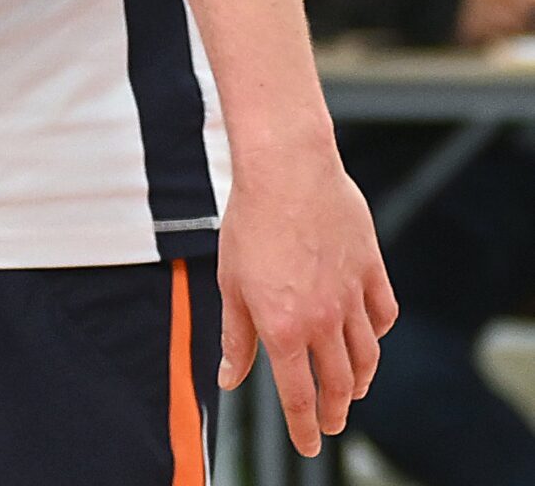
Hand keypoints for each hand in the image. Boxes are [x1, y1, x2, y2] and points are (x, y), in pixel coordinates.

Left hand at [218, 141, 396, 456]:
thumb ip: (235, 336)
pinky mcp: (370, 267)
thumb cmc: (250, 221)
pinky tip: (372, 336)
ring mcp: (351, 294)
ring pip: (367, 355)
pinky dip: (379, 332)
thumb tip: (229, 379)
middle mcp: (323, 319)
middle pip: (339, 383)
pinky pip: (383, 312)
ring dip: (361, 380)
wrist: (286, 168)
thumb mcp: (231, 282)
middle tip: (332, 424)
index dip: (305, 427)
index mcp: (284, 328)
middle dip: (336, 411)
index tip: (309, 445)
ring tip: (354, 391)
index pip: (300, 396)